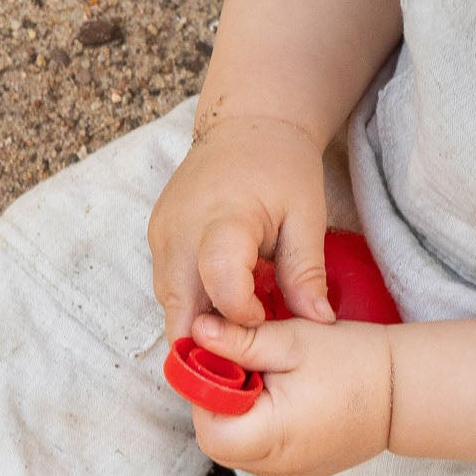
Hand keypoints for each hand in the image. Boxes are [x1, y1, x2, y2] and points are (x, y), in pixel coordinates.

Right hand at [147, 113, 335, 339]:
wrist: (246, 124)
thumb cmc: (283, 167)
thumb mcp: (307, 216)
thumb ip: (307, 271)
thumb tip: (318, 322)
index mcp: (224, 217)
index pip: (219, 281)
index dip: (241, 314)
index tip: (266, 316)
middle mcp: (181, 228)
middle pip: (180, 306)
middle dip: (208, 339)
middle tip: (243, 352)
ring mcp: (162, 233)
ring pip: (169, 302)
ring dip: (198, 323)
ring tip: (237, 326)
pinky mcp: (157, 236)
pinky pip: (169, 285)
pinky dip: (192, 302)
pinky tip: (222, 304)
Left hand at [184, 311, 393, 475]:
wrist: (404, 391)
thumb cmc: (353, 361)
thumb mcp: (293, 341)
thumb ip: (240, 340)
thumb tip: (196, 332)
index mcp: (272, 437)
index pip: (208, 426)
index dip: (207, 391)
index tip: (227, 361)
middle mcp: (276, 467)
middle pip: (217, 441)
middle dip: (221, 402)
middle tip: (249, 367)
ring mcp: (288, 475)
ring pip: (237, 448)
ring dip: (240, 414)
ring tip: (271, 381)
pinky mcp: (298, 471)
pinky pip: (260, 453)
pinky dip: (260, 426)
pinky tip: (284, 400)